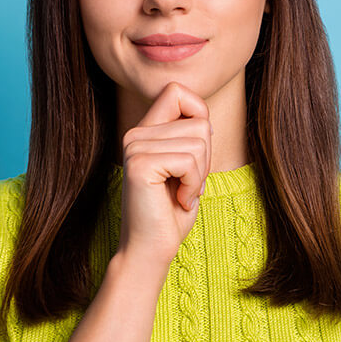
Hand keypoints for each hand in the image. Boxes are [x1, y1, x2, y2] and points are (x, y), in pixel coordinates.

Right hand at [116, 81, 212, 267]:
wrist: (150, 250)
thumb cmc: (172, 212)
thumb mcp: (187, 167)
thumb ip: (190, 138)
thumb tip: (205, 119)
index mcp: (145, 130)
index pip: (177, 91)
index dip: (198, 113)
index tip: (196, 151)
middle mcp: (135, 133)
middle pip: (199, 122)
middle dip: (206, 157)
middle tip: (187, 183)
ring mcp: (135, 146)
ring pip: (199, 141)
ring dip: (200, 174)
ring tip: (182, 193)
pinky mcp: (140, 164)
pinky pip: (189, 160)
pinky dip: (194, 184)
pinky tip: (178, 200)